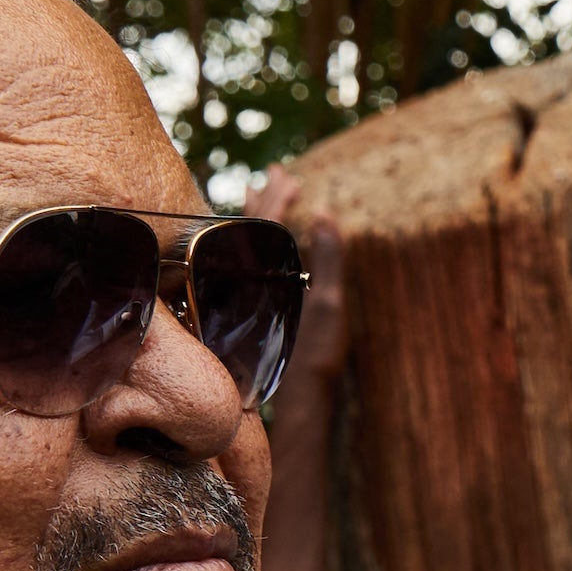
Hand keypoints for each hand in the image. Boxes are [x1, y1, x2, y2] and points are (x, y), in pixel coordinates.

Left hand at [243, 176, 353, 418]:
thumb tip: (324, 214)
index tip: (289, 175)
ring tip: (255, 193)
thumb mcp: (329, 303)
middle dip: (264, 198)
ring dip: (252, 216)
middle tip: (273, 172)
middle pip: (250, 227)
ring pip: (242, 244)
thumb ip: (328, 258)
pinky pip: (242, 262)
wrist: (298, 397)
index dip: (279, 197)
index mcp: (265, 273)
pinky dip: (250, 242)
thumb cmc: (317, 354)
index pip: (267, 223)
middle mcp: (248, 280)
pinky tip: (252, 243)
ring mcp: (246, 294)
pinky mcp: (249, 308)